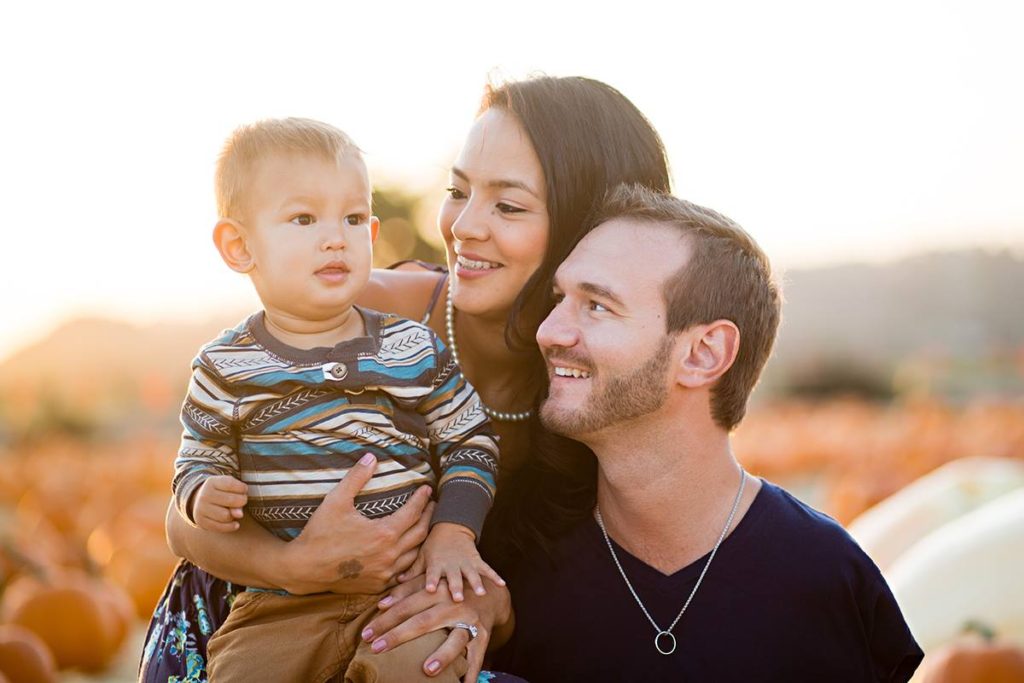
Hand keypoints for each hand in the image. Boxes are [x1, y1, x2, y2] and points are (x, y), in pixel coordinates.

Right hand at [192, 475, 247, 531]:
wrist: (201, 501)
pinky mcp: (201, 521)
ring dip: (234, 515)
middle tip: (241, 502)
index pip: (231, 484)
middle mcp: (204, 495)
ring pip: (226, 516)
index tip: (244, 490)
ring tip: (233, 512)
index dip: (242, 488)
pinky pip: (221, 527)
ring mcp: (201, 509)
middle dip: (241, 502)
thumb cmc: (222, 492)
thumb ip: (238, 496)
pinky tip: (235, 524)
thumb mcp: (229, 488)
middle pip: (231, 500)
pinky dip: (231, 526)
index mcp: (212, 482)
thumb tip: (239, 515)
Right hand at [280, 453, 433, 595]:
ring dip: (422, 539)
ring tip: (423, 524)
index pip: (413, 513)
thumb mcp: (336, 500)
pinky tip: (408, 551)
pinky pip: (402, 572)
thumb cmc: (319, 533)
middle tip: (431, 504)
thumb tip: (371, 457)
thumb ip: (356, 477)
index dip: (422, 499)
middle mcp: (389, 555)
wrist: (304, 568)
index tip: (427, 489)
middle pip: (420, 533)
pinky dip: (409, 560)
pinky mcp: (377, 585)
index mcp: (384, 533)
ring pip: (414, 555)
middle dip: (428, 516)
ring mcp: (385, 573)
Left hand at [362, 574, 512, 680]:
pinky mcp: (483, 635)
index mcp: (438, 591)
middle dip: (398, 636)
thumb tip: (381, 603)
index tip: (366, 634)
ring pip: (456, 639)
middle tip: (376, 648)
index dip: (386, 619)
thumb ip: (407, 589)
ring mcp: (470, 622)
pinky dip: (471, 672)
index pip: (407, 606)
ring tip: (428, 670)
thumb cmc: (450, 589)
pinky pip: (477, 656)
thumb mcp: (431, 582)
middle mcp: (453, 605)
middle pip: (423, 622)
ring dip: (443, 655)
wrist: (488, 591)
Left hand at [411, 523, 504, 601]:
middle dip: (456, 587)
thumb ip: (411, 573)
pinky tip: (502, 584)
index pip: (432, 573)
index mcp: (435, 564)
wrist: (451, 527)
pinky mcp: (477, 560)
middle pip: (453, 576)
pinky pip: (486, 569)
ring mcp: (465, 562)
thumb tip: (394, 586)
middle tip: (457, 598)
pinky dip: (494, 576)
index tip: (431, 589)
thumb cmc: (433, 545)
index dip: (431, 580)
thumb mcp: (421, 556)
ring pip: (471, 574)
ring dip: (476, 583)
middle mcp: (451, 564)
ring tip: (481, 592)